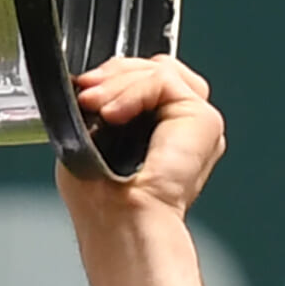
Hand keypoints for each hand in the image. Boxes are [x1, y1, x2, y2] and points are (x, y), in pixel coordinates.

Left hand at [57, 56, 224, 221]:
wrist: (120, 218)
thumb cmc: (100, 199)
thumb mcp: (89, 141)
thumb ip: (100, 106)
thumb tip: (91, 84)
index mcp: (156, 130)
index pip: (141, 79)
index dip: (111, 76)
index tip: (82, 88)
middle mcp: (179, 124)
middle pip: (153, 67)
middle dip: (113, 74)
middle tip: (87, 94)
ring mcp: (194, 120)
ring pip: (159, 69)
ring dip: (119, 81)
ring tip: (97, 106)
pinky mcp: (202, 118)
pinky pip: (164, 80)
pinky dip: (132, 91)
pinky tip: (114, 114)